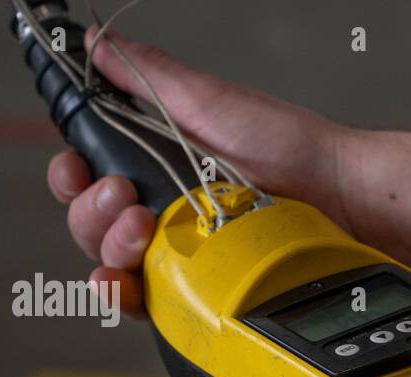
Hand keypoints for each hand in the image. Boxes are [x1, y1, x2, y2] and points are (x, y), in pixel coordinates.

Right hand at [45, 27, 357, 314]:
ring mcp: (181, 251)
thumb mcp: (211, 101)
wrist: (339, 194)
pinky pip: (147, 300)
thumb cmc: (289, 146)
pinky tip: (123, 281)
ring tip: (142, 230)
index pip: (89, 175)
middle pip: (92, 223)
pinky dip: (124, 293)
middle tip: (126, 198)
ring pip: (114, 262)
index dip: (71, 175)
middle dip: (93, 212)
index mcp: (156, 162)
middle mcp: (164, 209)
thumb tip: (95, 42)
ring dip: (109, 247)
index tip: (75, 168)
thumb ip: (148, 75)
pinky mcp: (200, 286)